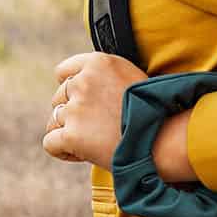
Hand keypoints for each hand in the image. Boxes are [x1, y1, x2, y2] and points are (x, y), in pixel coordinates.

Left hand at [41, 53, 200, 185]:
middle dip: (74, 114)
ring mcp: (76, 108)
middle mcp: (84, 81)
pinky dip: (63, 151)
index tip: (88, 104)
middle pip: (59, 98)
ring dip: (70, 133)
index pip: (64, 72)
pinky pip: (50, 143)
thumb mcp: (132, 78)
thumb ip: (105, 79)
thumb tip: (82, 88)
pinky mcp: (71, 134)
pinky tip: (85, 154)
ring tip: (96, 142)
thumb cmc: (156, 113)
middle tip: (100, 128)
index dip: (73, 90)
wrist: (166, 139)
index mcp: (99, 62)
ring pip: (54, 121)